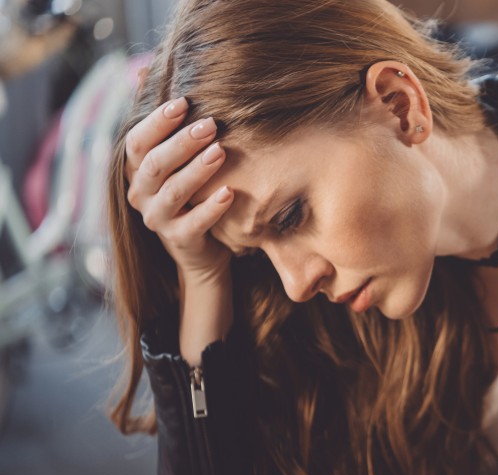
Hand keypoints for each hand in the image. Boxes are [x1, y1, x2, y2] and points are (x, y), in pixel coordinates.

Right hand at [124, 98, 233, 283]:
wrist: (201, 249)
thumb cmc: (191, 195)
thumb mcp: (176, 160)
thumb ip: (164, 124)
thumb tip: (147, 69)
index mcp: (136, 170)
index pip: (137, 141)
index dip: (157, 121)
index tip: (184, 102)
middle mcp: (140, 194)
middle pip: (155, 164)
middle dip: (182, 142)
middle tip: (210, 124)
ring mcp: (158, 219)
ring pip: (174, 191)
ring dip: (197, 170)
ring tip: (221, 151)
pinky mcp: (180, 240)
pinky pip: (194, 223)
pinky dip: (211, 207)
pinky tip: (229, 191)